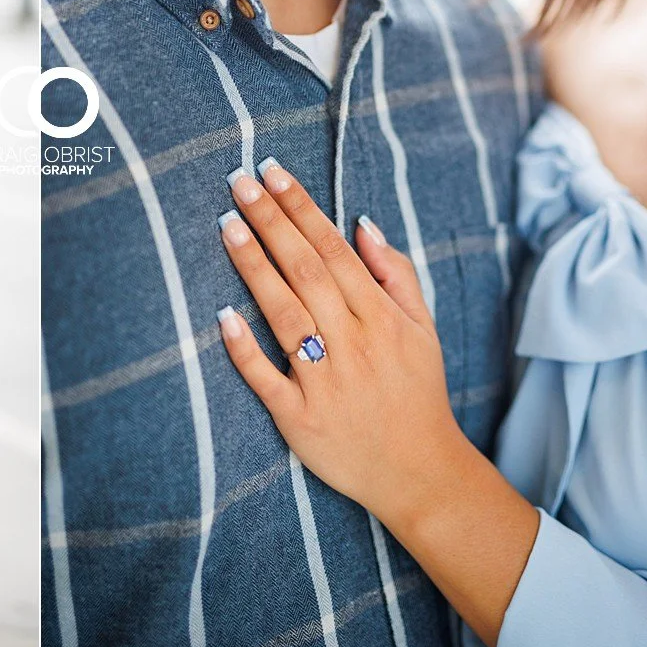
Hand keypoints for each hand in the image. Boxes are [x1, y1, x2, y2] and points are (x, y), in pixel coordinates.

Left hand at [215, 157, 468, 528]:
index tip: (272, 172)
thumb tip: (362, 225)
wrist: (420, 474)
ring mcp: (324, 381)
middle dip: (271, 222)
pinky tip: (223, 316)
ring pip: (285, 314)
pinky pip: (267, 378)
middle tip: (239, 182)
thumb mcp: (423, 330)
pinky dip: (245, 348)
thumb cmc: (417, 393)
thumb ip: (396, 275)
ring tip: (227, 225)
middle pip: (306, 271)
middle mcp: (352, 343)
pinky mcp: (300, 418)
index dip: (301, 208)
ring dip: (254, 267)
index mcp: (381, 318)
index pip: (334, 249)